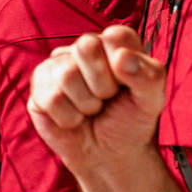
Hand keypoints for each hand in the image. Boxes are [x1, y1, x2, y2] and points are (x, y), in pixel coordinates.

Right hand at [27, 26, 165, 175]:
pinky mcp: (39, 87)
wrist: (110, 156)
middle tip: (107, 98)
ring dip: (86, 104)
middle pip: (85, 46)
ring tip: (91, 110)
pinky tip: (74, 119)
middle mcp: (83, 47)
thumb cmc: (130, 121)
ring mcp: (57, 65)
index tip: (127, 85)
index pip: (115, 36)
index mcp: (113, 41)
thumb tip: (122, 57)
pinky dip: (69, 118)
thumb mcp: (152, 100)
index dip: (124, 67)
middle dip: (103, 84)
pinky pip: (51, 98)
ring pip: (66, 74)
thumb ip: (149, 75)